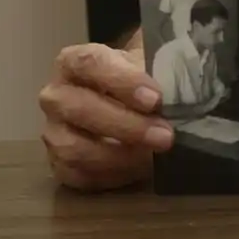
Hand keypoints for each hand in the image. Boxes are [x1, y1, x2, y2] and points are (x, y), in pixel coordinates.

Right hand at [39, 44, 173, 191]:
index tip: (155, 98)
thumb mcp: (152, 63)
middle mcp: (56, 96)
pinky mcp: (60, 165)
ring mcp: (54, 132)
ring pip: (74, 148)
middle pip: (80, 108)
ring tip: (153, 157)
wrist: (133, 110)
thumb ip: (162, 64)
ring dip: (118, 156)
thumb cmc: (141, 82)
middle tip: (165, 135)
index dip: (122, 81)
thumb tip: (184, 76)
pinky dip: (110, 176)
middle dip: (126, 125)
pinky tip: (137, 169)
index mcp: (75, 62)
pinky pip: (78, 175)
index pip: (89, 63)